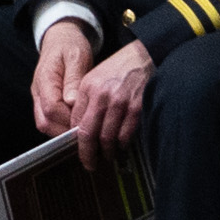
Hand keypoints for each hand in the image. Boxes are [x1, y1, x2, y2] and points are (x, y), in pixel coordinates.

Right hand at [29, 20, 99, 134]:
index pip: (51, 108)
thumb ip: (74, 79)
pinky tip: (79, 123)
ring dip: (64, 131)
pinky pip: (50, 122)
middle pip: (45, 122)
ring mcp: (39, 99)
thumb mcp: (77, 56)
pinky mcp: (44, 103)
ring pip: (46, 125)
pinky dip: (63, 127)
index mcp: (44, 79)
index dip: (68, 119)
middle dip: (66, 130)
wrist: (61, 39)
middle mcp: (37, 92)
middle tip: (88, 129)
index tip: (87, 120)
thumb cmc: (70, 46)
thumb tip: (72, 102)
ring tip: (85, 127)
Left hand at [66, 37, 155, 158]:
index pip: (75, 122)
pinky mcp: (136, 108)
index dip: (75, 140)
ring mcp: (120, 103)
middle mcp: (102, 96)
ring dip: (106, 152)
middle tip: (89, 163)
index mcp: (88, 88)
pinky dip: (122, 144)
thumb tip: (77, 126)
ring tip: (107, 156)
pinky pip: (125, 135)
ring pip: (107, 138)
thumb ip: (84, 99)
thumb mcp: (94, 77)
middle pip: (88, 134)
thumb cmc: (119, 67)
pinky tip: (121, 145)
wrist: (144, 56)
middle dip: (87, 154)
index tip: (77, 149)